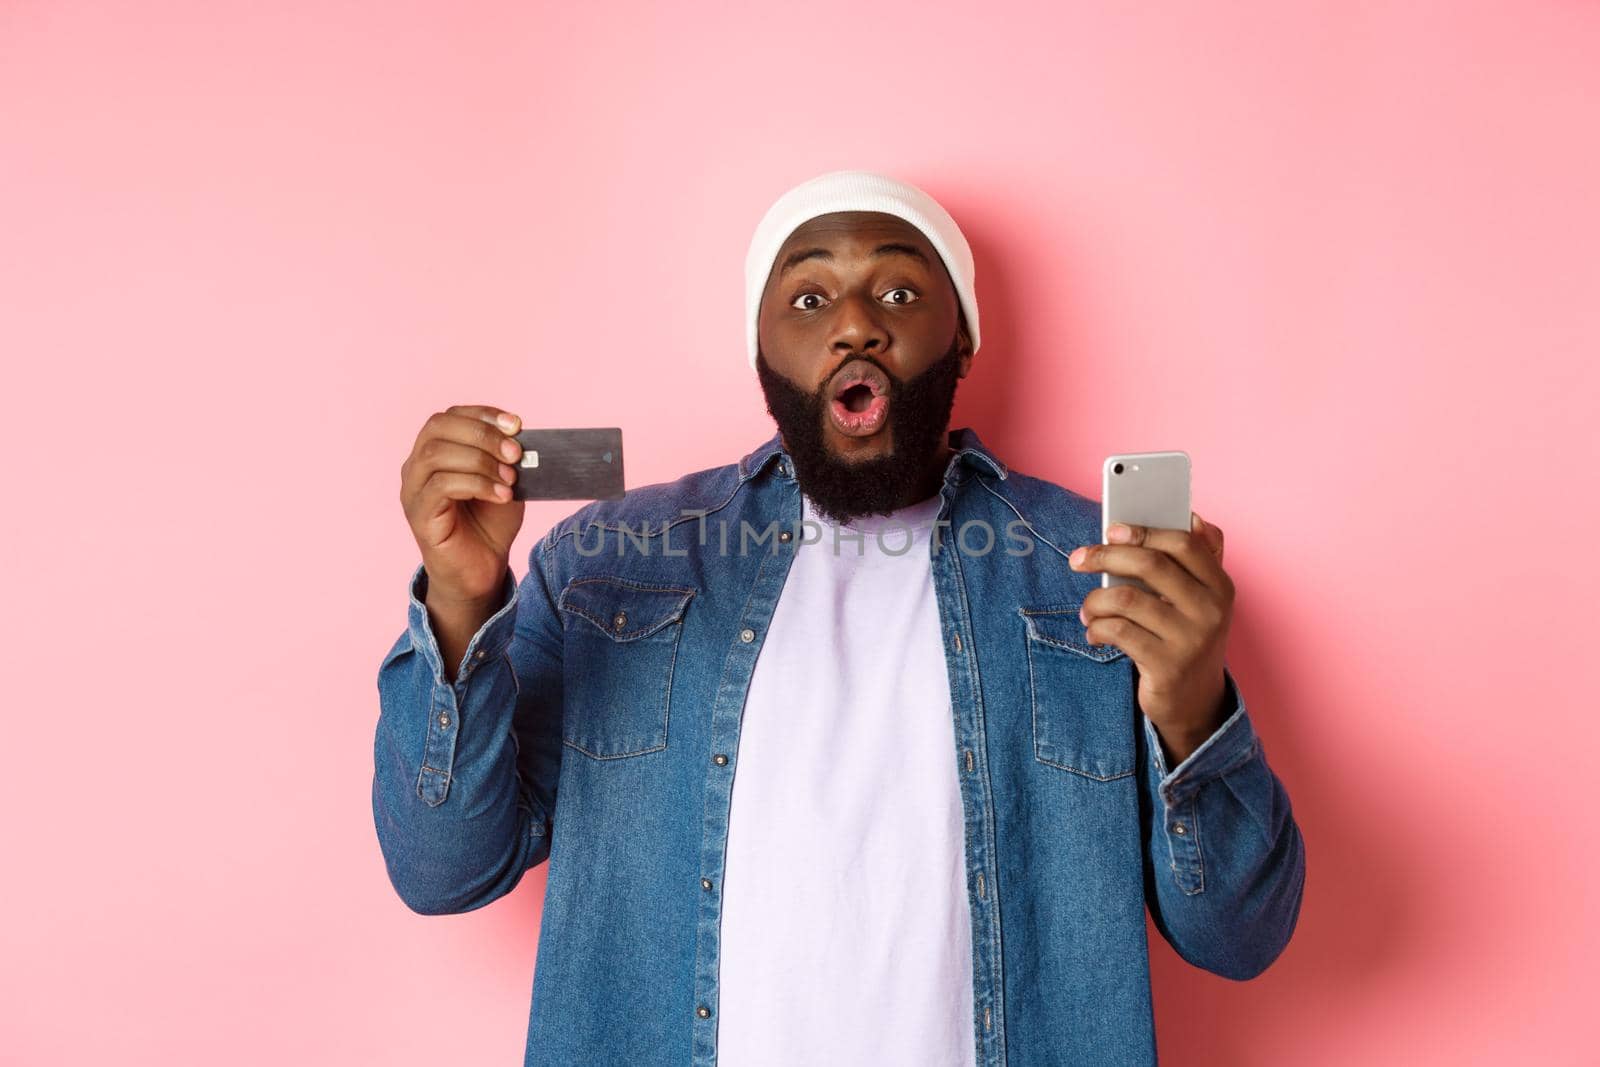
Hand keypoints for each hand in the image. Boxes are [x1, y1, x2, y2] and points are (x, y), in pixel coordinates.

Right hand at [399, 404, 526, 605]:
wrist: (482, 570)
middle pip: (438, 427)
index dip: (483, 414)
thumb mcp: (504, 479)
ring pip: (437, 454)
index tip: (517, 425)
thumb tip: (519, 433)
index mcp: (434, 451)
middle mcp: (416, 466)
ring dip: (480, 461)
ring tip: (510, 479)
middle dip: (482, 434)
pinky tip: (501, 495)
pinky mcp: (418, 515)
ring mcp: (413, 490)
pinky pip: (441, 486)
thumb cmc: (490, 523)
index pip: (450, 416)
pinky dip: (476, 485)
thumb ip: (505, 455)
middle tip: (515, 453)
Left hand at [1068, 511, 1233, 765]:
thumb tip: (1193, 517)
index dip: (1143, 532)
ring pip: (1126, 599)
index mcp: (1220, 586)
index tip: (1111, 530)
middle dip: (1106, 556)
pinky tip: (1095, 633)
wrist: (1195, 701)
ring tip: (1087, 610)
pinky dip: (1097, 628)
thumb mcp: (1202, 600)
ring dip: (1095, 600)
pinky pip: (1118, 631)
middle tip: (1078, 559)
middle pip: (1150, 565)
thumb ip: (1201, 558)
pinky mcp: (1167, 666)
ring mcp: (1191, 640)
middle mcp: (1211, 610)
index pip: (1183, 543)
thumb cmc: (1187, 637)